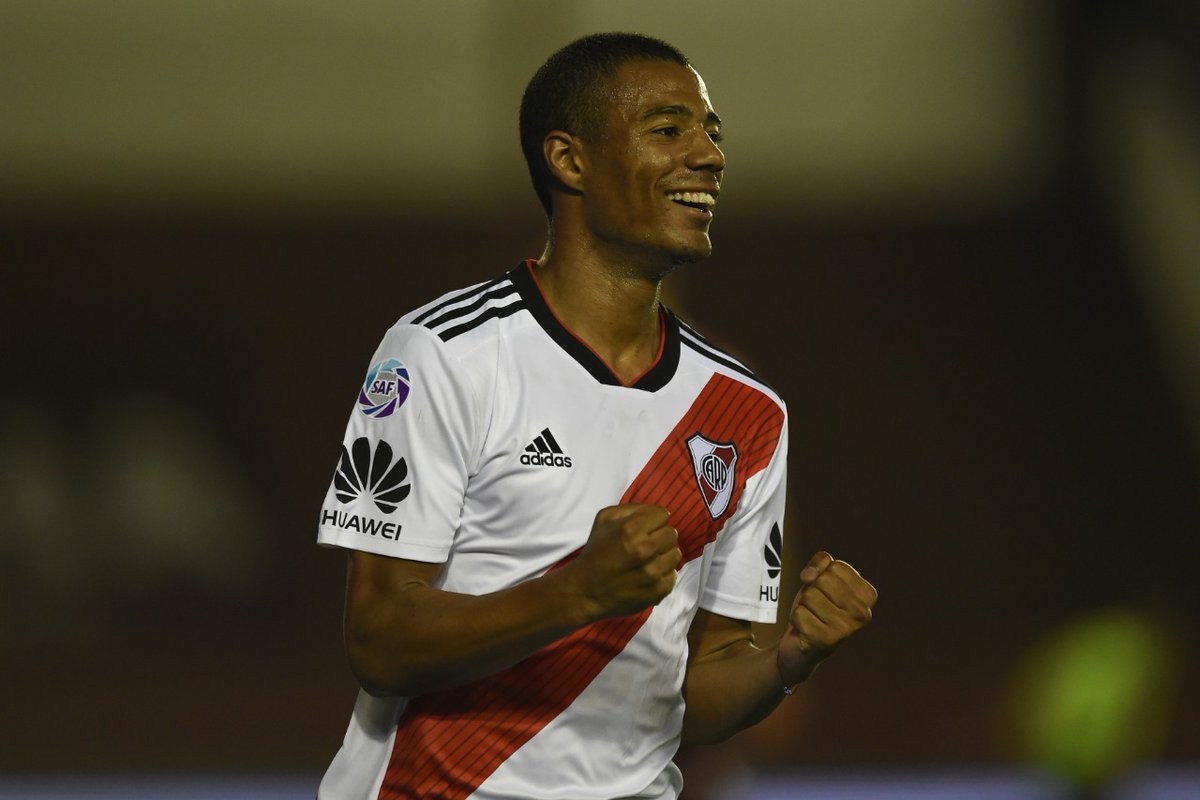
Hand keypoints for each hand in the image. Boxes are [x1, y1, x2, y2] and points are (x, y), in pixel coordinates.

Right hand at [561, 504, 681, 620]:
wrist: (586, 591)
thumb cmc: (596, 552)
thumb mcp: (604, 520)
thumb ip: (631, 508)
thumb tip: (656, 512)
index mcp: (631, 529)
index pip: (662, 514)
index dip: (652, 519)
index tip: (645, 528)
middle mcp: (645, 550)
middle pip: (671, 533)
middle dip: (659, 536)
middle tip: (646, 544)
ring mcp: (653, 573)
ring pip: (675, 554)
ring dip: (663, 555)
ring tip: (647, 561)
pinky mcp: (658, 591)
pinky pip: (673, 575)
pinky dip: (663, 575)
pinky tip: (648, 576)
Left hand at [777, 551, 876, 685]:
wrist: (802, 643)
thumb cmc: (816, 606)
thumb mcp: (820, 576)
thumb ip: (821, 561)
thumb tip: (809, 576)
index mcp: (868, 595)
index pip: (837, 567)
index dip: (822, 574)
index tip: (824, 591)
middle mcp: (863, 614)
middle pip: (822, 581)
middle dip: (812, 590)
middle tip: (816, 606)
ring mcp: (845, 629)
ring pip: (809, 597)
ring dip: (803, 606)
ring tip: (812, 617)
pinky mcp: (825, 642)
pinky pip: (799, 614)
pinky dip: (797, 619)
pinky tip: (805, 630)